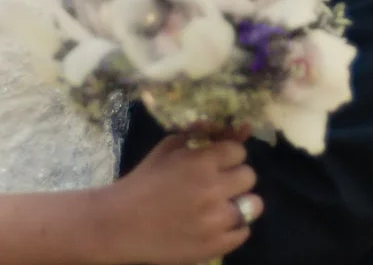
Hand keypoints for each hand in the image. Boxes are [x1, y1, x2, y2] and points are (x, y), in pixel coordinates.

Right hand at [94, 133, 259, 264]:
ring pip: (253, 205)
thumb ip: (198, 136)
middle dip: (234, 178)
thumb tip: (232, 128)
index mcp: (200, 163)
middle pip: (249, 176)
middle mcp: (213, 190)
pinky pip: (243, 232)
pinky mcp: (215, 245)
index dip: (227, 156)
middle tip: (217, 185)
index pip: (239, 151)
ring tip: (221, 206)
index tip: (217, 163)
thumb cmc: (142, 182)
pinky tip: (215, 224)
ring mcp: (216, 220)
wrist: (119, 224)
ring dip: (239, 203)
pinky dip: (233, 228)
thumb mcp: (166, 150)